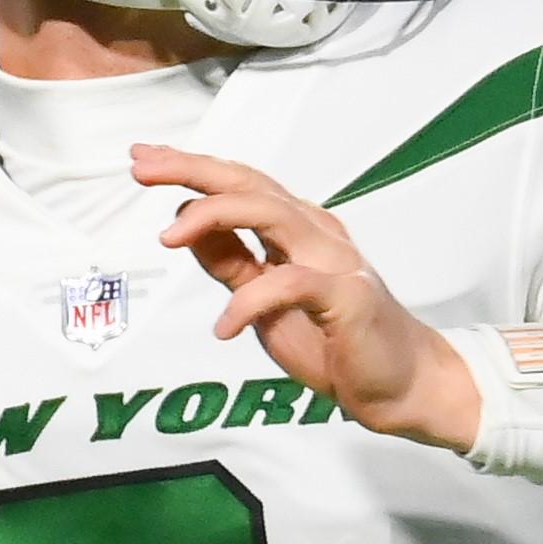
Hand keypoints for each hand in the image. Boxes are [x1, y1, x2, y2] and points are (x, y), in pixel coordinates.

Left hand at [135, 143, 481, 450]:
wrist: (400, 383)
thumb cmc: (337, 339)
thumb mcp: (265, 298)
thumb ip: (232, 262)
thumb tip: (185, 229)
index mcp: (297, 228)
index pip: (239, 183)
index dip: (190, 167)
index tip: (144, 159)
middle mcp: (316, 232)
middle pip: (249, 184)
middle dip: (192, 170)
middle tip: (142, 170)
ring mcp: (335, 260)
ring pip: (272, 213)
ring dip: (213, 216)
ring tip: (168, 237)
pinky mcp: (348, 296)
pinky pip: (291, 284)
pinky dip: (249, 302)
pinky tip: (224, 325)